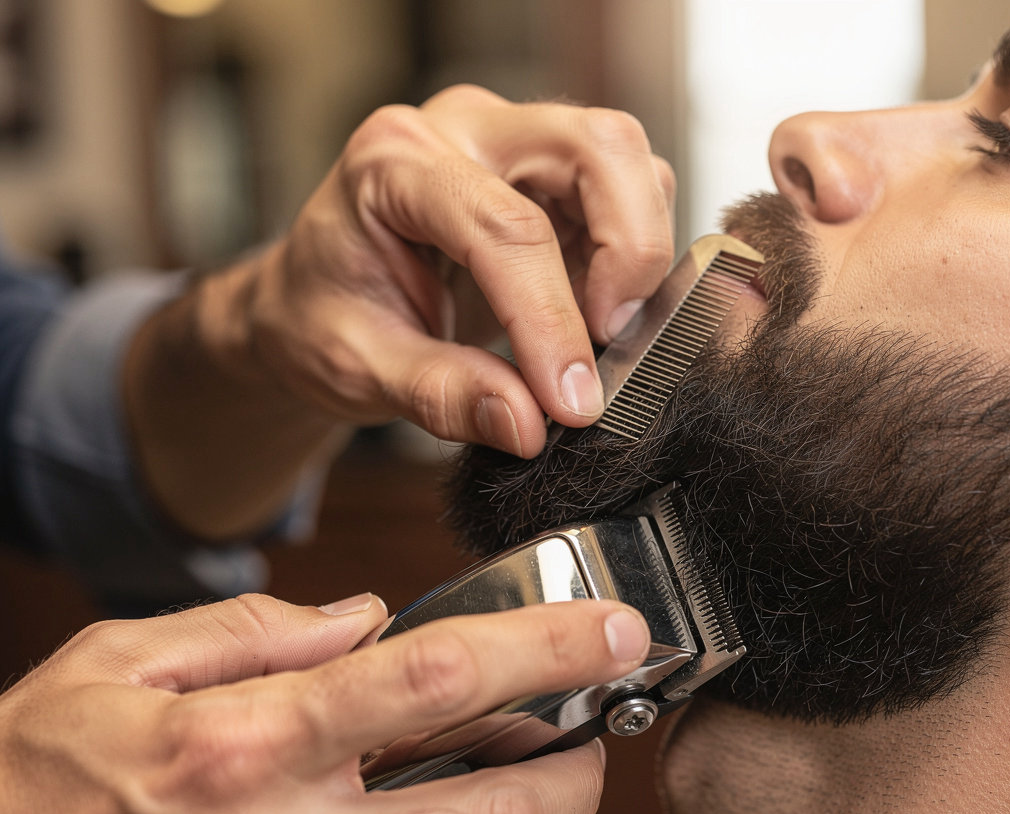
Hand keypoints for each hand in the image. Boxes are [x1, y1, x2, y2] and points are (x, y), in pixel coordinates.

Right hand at [0, 594, 648, 813]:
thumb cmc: (21, 780)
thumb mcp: (117, 662)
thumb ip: (258, 630)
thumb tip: (367, 617)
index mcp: (237, 747)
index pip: (434, 684)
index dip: (544, 650)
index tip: (611, 629)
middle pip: (495, 813)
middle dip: (580, 766)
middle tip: (597, 723)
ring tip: (535, 774)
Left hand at [125, 86, 673, 539]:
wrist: (313, 304)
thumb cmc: (323, 320)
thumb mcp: (361, 370)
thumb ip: (443, 395)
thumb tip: (528, 424)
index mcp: (393, 164)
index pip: (505, 228)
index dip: (551, 319)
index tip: (572, 400)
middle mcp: (459, 131)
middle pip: (594, 150)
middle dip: (627, 251)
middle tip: (610, 341)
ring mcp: (509, 144)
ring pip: (622, 161)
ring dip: (633, 252)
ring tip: (594, 331)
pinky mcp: (545, 176)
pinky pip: (622, 194)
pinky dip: (626, 257)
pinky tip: (589, 312)